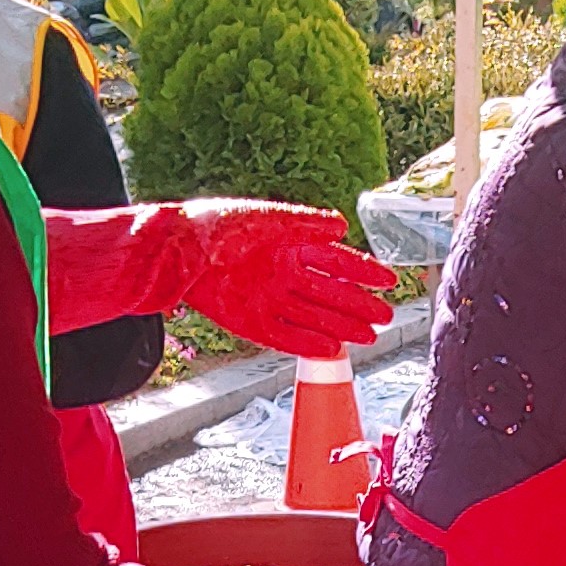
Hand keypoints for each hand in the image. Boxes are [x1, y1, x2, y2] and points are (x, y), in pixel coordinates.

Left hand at [179, 201, 393, 352]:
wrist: (177, 252)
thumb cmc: (218, 225)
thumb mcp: (267, 218)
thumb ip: (305, 223)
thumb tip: (343, 226)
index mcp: (289, 246)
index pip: (335, 261)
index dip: (362, 271)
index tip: (388, 281)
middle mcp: (283, 275)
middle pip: (330, 293)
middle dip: (359, 305)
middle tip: (386, 316)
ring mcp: (268, 300)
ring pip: (314, 317)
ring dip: (342, 327)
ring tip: (370, 337)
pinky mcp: (251, 323)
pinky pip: (286, 336)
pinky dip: (308, 343)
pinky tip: (332, 348)